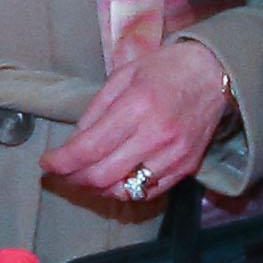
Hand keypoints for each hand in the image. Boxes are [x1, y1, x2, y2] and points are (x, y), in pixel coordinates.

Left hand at [41, 31, 238, 203]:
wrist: (215, 73)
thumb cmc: (166, 69)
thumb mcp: (123, 76)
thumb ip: (96, 112)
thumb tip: (73, 145)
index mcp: (137, 106)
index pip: (88, 149)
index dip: (60, 162)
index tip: (47, 163)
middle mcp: (156, 135)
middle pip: (102, 176)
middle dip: (74, 179)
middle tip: (63, 172)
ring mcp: (174, 155)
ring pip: (124, 192)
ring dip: (98, 189)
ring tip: (88, 175)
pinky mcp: (186, 168)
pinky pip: (147, 193)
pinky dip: (125, 190)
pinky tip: (116, 176)